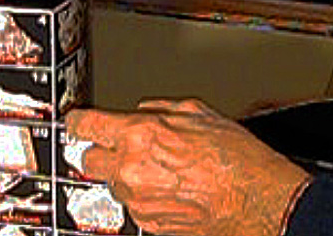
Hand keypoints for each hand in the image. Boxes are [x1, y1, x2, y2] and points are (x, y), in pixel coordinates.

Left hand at [66, 98, 311, 235]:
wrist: (253, 198)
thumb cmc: (234, 157)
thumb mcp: (198, 112)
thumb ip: (161, 108)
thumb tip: (145, 110)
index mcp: (139, 135)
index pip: (86, 125)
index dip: (80, 121)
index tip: (79, 121)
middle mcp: (130, 170)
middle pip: (91, 159)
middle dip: (105, 151)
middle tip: (126, 147)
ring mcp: (137, 201)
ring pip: (113, 184)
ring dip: (127, 176)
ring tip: (163, 170)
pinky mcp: (147, 224)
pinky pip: (133, 206)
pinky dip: (146, 197)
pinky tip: (173, 189)